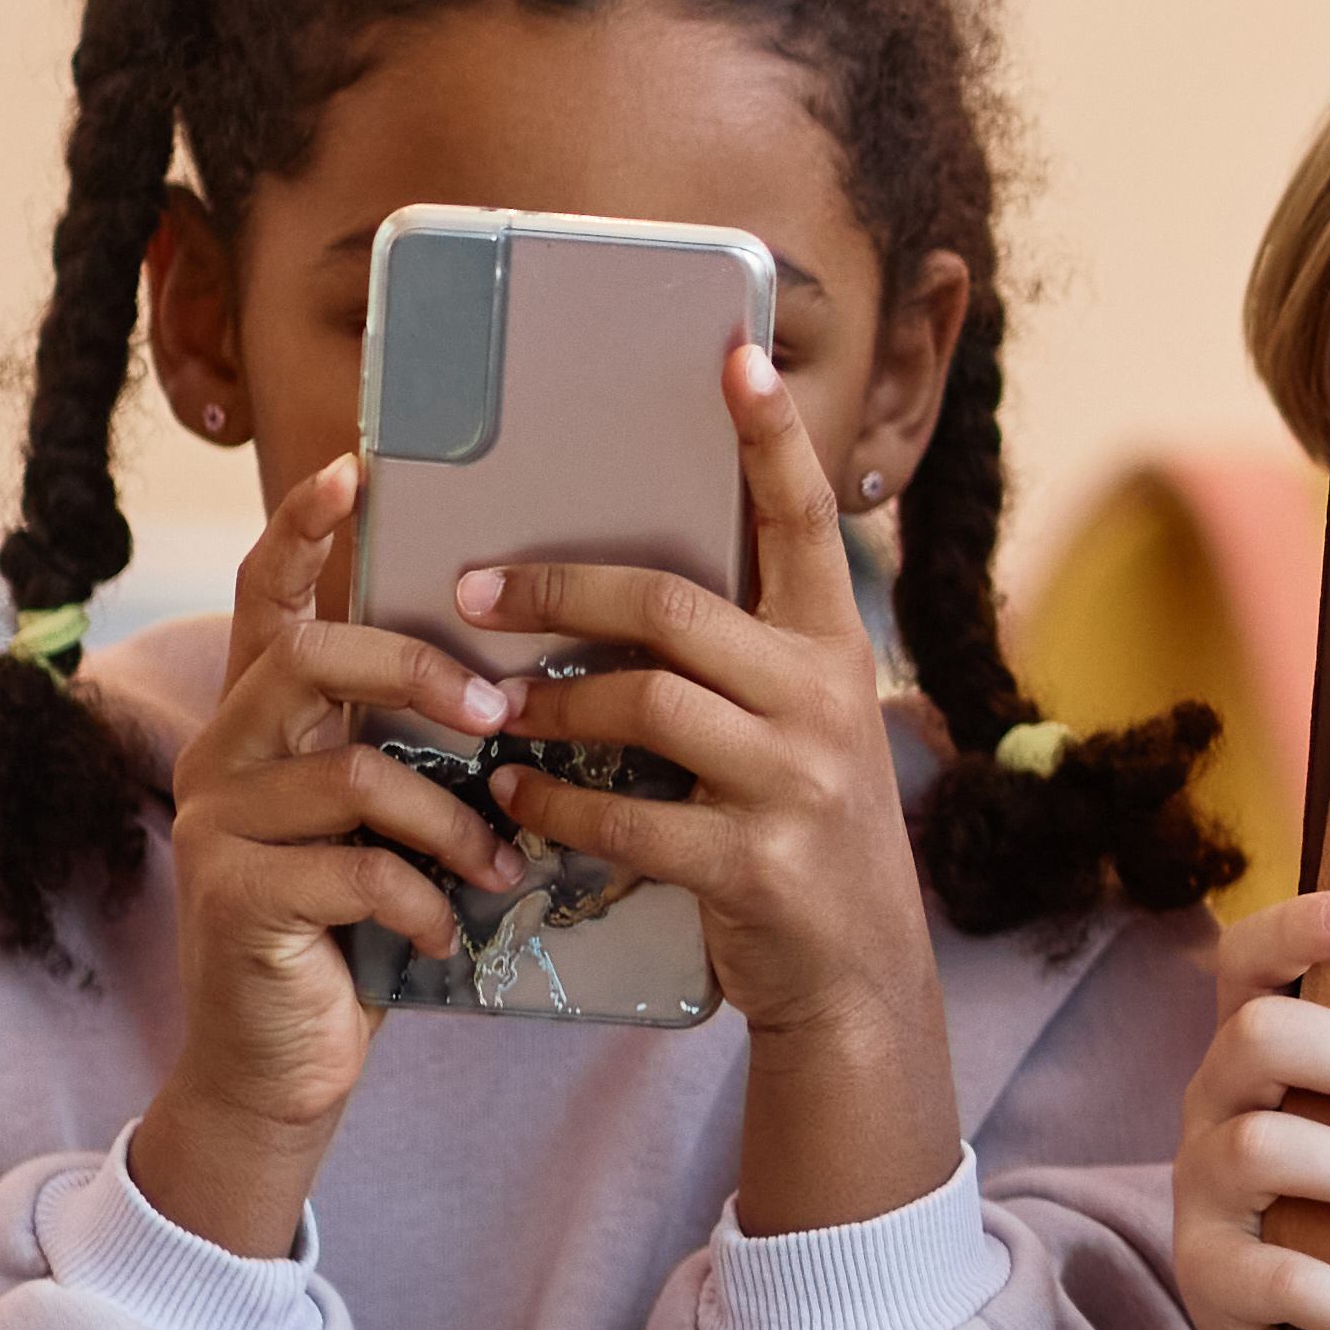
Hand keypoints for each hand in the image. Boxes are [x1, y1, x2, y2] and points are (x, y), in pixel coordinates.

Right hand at [129, 452, 535, 1250]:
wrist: (285, 1065)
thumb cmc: (360, 930)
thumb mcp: (395, 824)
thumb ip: (424, 754)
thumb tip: (532, 686)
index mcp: (266, 720)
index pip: (271, 596)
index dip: (306, 530)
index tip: (359, 468)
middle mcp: (223, 752)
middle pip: (311, 659)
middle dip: (418, 674)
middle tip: (500, 713)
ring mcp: (216, 823)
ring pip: (349, 774)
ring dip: (451, 820)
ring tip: (501, 864)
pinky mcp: (231, 897)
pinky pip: (354, 869)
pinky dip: (425, 898)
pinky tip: (449, 930)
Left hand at [459, 333, 951, 1228]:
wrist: (857, 974)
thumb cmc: (798, 827)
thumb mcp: (796, 726)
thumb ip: (736, 654)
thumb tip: (615, 581)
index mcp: (833, 648)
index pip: (806, 521)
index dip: (772, 438)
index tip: (735, 355)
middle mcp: (824, 700)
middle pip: (676, 608)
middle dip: (560, 587)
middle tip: (473, 585)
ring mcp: (795, 783)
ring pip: (642, 707)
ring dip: (546, 704)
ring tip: (488, 707)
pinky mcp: (755, 864)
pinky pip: (627, 817)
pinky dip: (555, 804)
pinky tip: (513, 796)